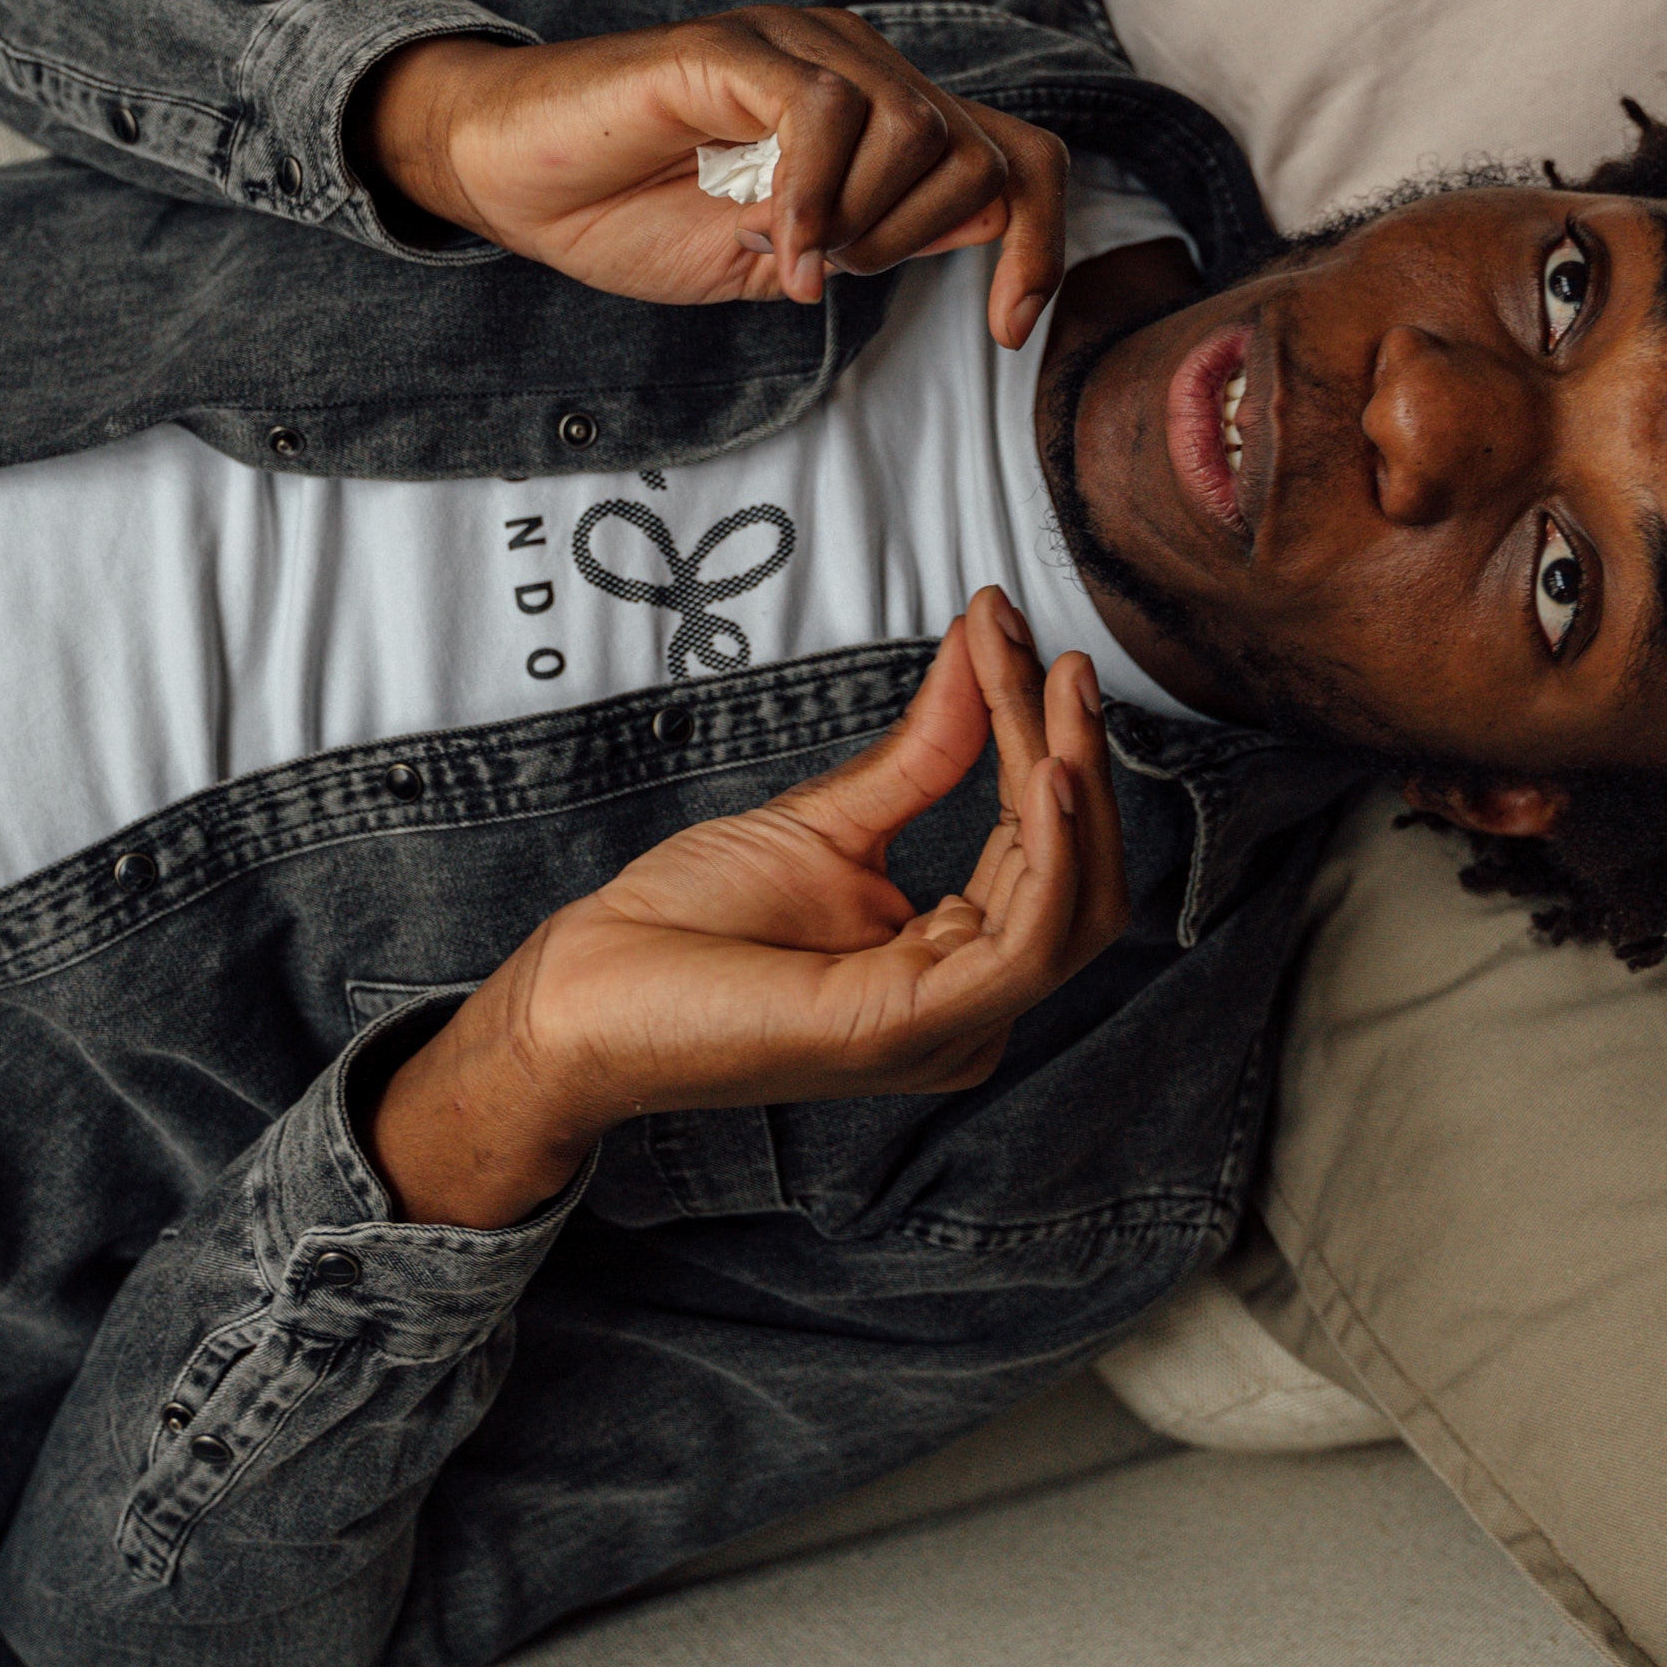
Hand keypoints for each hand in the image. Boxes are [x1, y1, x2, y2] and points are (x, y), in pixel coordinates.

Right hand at [354, 11, 1073, 345]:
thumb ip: (877, 238)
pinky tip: (771, 239)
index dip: (1038, 242)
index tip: (1004, 332)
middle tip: (823, 270)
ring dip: (862, 220)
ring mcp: (792, 44)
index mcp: (875, 114)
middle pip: (972, 149)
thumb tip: (985, 225)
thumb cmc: (633, 213)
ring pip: (913, 124)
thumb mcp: (785, 257)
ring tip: (783, 252)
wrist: (513, 179)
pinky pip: (822, 106)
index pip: (1013, 155)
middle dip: (913, 241)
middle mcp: (851, 63)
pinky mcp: (731, 46)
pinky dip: (812, 191)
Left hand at [368, 590, 1123, 1226]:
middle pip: (1078, 878)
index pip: (1040, 850)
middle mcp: (970, 1010)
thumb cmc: (688, 923)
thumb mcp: (831, 818)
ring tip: (1055, 686)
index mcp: (952, 968)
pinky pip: (1027, 942)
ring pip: (1072, 903)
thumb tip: (981, 647)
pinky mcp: (913, 1028)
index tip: (1016, 639)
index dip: (1043, 743)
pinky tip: (1045, 771)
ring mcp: (948, 1028)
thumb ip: (925, 750)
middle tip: (1062, 660)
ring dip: (1072, 781)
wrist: (587, 989)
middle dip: (1076, 757)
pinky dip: (1052, 852)